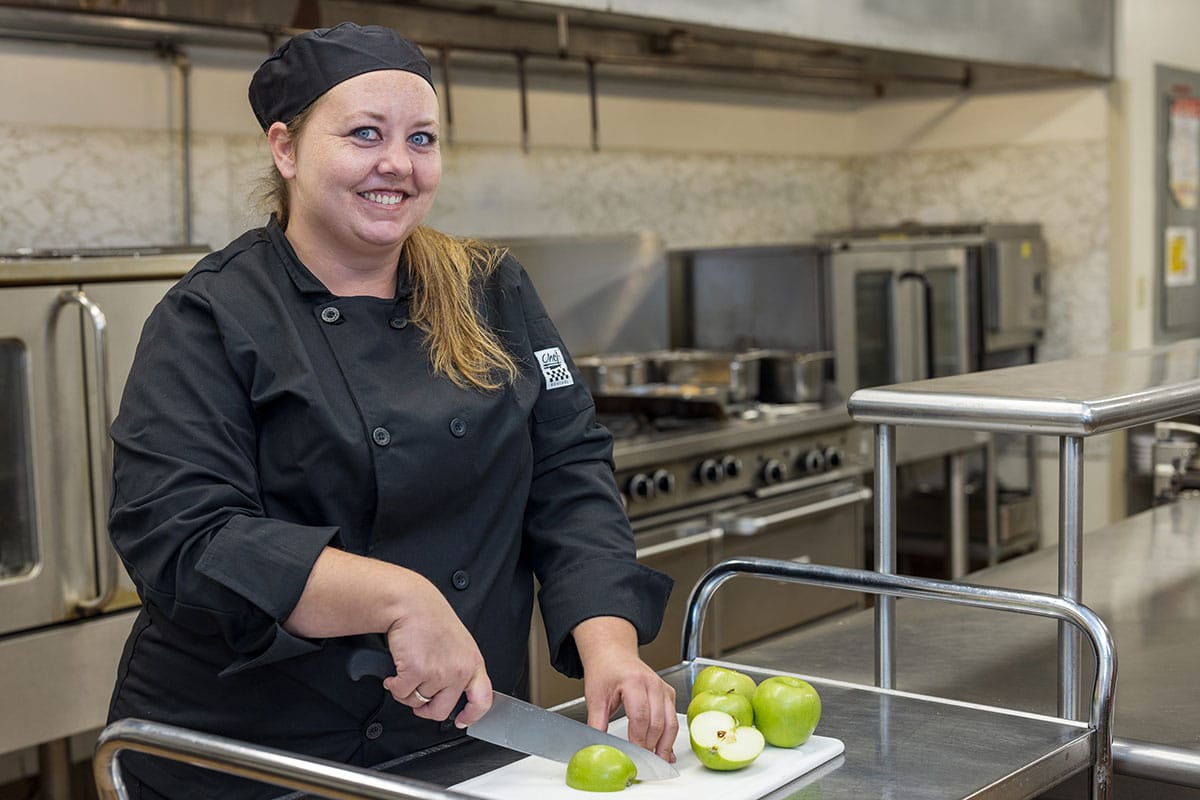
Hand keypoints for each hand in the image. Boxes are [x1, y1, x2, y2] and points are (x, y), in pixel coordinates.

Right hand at [380, 579, 492, 727]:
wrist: (412, 603)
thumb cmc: (431, 619)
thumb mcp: (458, 644)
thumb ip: (458, 667)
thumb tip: (449, 693)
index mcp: (473, 663)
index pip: (482, 700)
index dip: (471, 715)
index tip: (461, 720)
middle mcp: (459, 670)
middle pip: (441, 710)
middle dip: (424, 709)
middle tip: (417, 700)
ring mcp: (438, 672)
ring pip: (417, 701)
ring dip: (406, 690)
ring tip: (407, 670)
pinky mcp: (416, 670)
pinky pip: (400, 692)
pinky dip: (393, 684)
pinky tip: (396, 671)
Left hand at [573, 617, 677, 762]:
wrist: (613, 653)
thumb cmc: (605, 671)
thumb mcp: (594, 696)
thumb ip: (596, 722)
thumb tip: (596, 745)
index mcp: (633, 681)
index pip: (640, 716)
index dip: (638, 739)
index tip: (633, 755)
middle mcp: (652, 683)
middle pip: (658, 722)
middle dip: (651, 745)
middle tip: (643, 762)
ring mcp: (663, 688)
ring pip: (670, 722)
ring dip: (665, 744)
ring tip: (658, 761)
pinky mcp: (668, 693)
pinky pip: (673, 717)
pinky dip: (670, 735)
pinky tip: (664, 749)